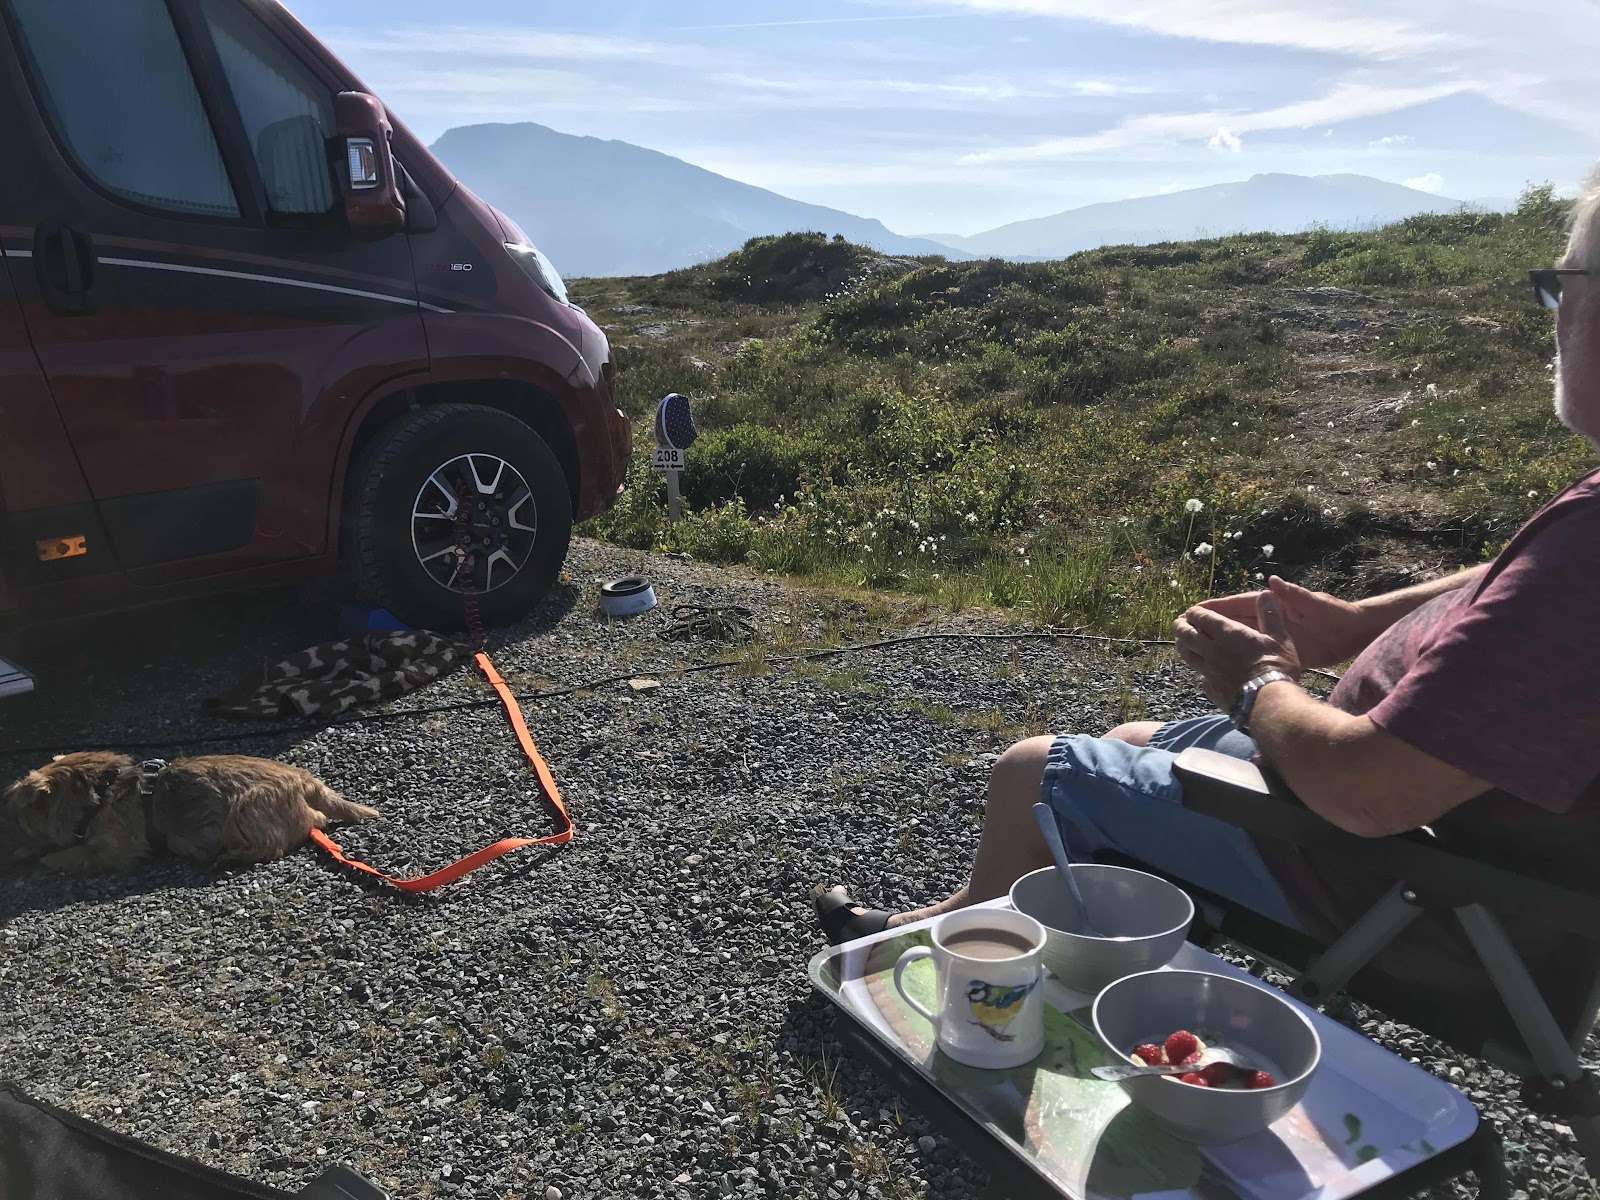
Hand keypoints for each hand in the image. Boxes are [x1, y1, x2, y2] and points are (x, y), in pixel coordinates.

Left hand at [1174, 592, 1302, 711]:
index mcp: (1227, 633)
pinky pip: (1200, 678)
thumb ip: (1270, 615)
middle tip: (1178, 623)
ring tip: (1181, 642)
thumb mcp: (1279, 637)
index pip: (1201, 617)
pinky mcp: (1211, 690)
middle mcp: (1212, 650)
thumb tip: (1268, 594)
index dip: (1195, 613)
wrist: (1268, 702)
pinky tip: (1201, 673)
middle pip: (1186, 635)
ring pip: (1187, 655)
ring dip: (1182, 646)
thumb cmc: (1276, 667)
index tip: (1192, 611)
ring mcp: (1209, 671)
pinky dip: (1198, 672)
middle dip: (1180, 626)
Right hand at [1196, 576, 1366, 668]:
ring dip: (1218, 645)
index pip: (1237, 604)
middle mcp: (1268, 620)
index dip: (1213, 608)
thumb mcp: (1314, 604)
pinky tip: (1220, 669)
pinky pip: (1251, 656)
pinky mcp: (1279, 652)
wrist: (1355, 634)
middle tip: (1182, 631)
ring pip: (1239, 640)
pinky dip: (1236, 661)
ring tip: (1192, 651)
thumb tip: (1272, 582)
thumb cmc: (1337, 614)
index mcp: (1273, 605)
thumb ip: (1292, 595)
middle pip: (1232, 623)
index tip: (1191, 611)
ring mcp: (1272, 637)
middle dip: (1207, 626)